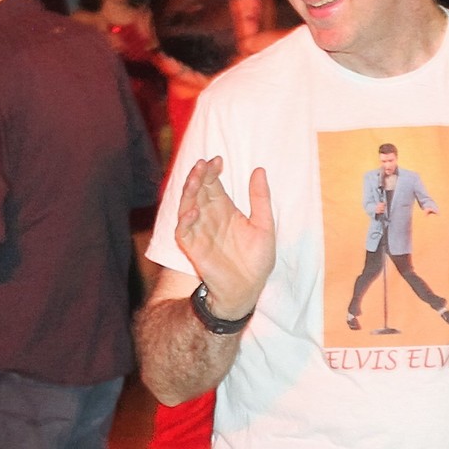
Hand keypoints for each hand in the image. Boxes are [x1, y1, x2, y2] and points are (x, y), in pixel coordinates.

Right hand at [175, 156, 274, 314]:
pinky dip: (185, 220)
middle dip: (199, 176)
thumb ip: (260, 198)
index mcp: (225, 209)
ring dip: (189, 191)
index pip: (213, 184)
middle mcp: (209, 216)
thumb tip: (259, 170)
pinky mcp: (193, 247)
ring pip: (187, 205)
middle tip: (203, 164)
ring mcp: (199, 231)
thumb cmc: (257, 260)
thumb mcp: (265, 225)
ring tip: (195, 179)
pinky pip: (183, 231)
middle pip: (198, 190)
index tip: (218, 160)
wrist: (249, 288)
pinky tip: (193, 210)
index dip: (212, 171)